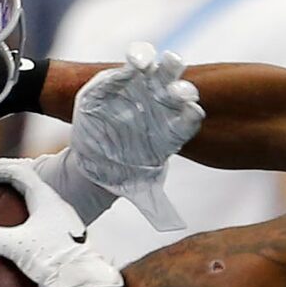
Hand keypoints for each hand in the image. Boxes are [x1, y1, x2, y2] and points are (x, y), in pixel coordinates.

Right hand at [0, 160, 122, 286]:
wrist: (85, 285)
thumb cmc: (55, 261)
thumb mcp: (15, 247)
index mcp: (46, 199)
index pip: (19, 173)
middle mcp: (59, 207)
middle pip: (29, 188)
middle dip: (6, 190)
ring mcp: (66, 224)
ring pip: (39, 207)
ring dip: (19, 209)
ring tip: (2, 222)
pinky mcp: (69, 240)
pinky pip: (45, 224)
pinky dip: (28, 226)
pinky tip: (21, 245)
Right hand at [66, 44, 201, 230]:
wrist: (91, 151)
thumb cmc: (118, 169)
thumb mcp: (134, 187)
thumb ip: (154, 204)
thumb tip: (173, 228)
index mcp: (170, 130)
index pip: (187, 121)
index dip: (190, 116)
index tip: (193, 113)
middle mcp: (163, 108)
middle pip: (179, 94)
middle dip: (182, 90)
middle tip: (183, 89)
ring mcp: (146, 91)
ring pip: (163, 74)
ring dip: (167, 68)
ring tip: (168, 61)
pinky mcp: (126, 77)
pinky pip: (136, 64)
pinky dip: (139, 58)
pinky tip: (138, 60)